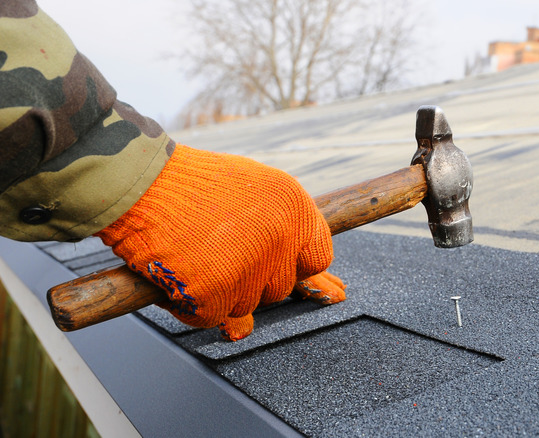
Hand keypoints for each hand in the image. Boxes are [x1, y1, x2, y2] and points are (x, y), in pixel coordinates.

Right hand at [95, 144, 345, 340]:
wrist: (140, 181)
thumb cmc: (193, 185)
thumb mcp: (254, 191)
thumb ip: (284, 234)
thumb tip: (321, 286)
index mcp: (295, 209)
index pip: (316, 258)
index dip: (291, 264)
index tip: (269, 260)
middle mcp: (280, 239)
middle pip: (278, 288)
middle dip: (250, 280)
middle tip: (216, 252)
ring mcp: (248, 268)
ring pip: (245, 306)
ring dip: (219, 292)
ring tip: (193, 256)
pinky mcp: (213, 292)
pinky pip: (210, 317)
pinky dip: (189, 305)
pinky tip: (177, 274)